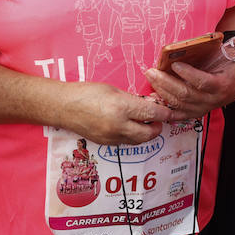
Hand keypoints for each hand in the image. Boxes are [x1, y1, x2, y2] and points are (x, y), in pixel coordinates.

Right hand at [61, 82, 176, 144]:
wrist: (63, 107)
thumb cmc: (87, 92)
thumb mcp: (113, 90)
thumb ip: (133, 99)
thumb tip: (149, 105)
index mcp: (121, 107)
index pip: (152, 114)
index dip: (165, 114)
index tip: (172, 112)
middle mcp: (118, 126)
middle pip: (149, 134)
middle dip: (157, 127)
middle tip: (158, 120)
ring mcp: (111, 137)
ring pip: (138, 141)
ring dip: (145, 133)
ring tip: (144, 122)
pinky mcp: (105, 144)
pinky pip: (125, 143)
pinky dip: (132, 136)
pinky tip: (129, 126)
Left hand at [144, 40, 234, 116]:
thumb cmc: (228, 68)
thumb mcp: (225, 57)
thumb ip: (209, 53)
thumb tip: (187, 46)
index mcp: (221, 85)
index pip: (202, 82)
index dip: (188, 74)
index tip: (175, 64)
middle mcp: (211, 100)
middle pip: (185, 94)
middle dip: (166, 82)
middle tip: (153, 71)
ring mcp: (203, 109)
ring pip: (178, 103)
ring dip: (162, 91)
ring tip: (152, 79)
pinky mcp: (195, 114)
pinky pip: (177, 114)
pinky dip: (164, 108)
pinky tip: (154, 99)